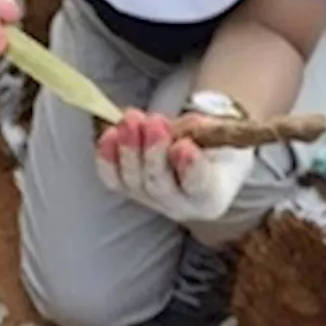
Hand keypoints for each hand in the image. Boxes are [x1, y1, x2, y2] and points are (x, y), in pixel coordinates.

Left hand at [96, 108, 253, 223]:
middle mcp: (180, 207)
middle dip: (153, 152)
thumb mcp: (218, 133)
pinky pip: (112, 179)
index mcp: (211, 197)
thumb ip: (201, 133)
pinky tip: (109, 134)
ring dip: (129, 148)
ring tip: (132, 119)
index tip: (184, 145)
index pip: (199, 187)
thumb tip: (178, 132)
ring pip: (133, 182)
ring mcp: (150, 201)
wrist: (200, 151)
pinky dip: (107, 157)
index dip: (190, 168)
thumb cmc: (214, 142)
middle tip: (154, 122)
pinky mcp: (128, 190)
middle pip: (160, 186)